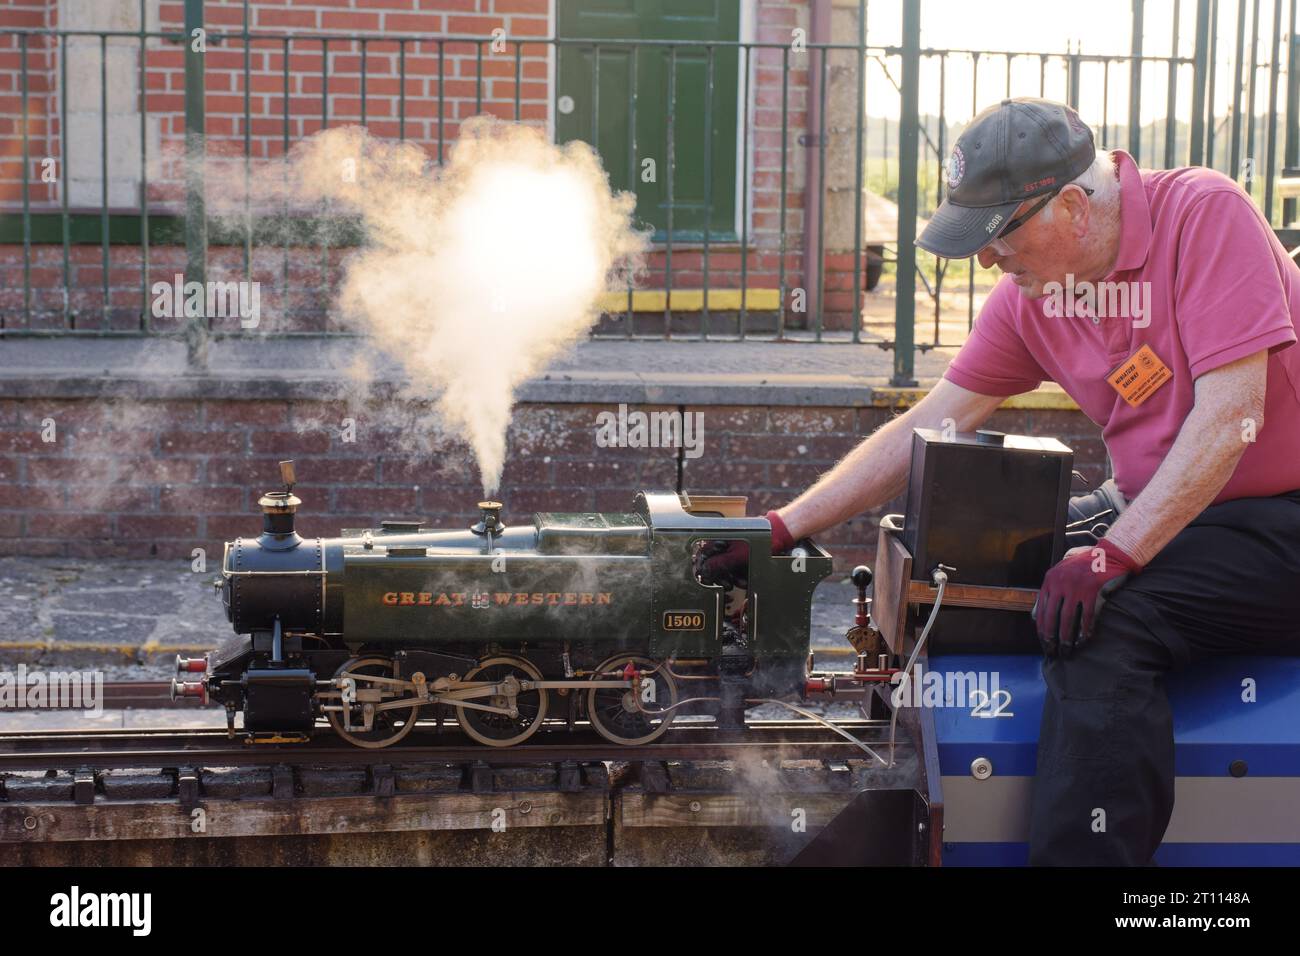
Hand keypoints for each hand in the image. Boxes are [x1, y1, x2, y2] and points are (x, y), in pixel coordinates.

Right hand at [693, 510, 794, 586]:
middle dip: (722, 577)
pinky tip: (745, 579)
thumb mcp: (735, 556)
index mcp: (717, 540)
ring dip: (732, 578)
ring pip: (725, 568)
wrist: (776, 537)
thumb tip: (704, 570)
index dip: (705, 570)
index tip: (709, 580)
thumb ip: (718, 564)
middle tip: (728, 585)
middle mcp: (722, 544)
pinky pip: (734, 568)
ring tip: (741, 582)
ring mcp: (731, 550)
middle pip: (714, 565)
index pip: (703, 557)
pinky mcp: (739, 555)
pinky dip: (739, 575)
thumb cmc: (757, 542)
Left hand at [1032, 539, 1139, 657]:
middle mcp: (1060, 583)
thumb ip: (1048, 592)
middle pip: (1052, 616)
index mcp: (1049, 580)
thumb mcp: (1060, 574)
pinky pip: (1086, 615)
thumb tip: (1035, 617)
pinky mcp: (1092, 590)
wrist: (1109, 553)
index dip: (1041, 629)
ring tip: (1067, 650)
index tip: (1043, 642)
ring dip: (1066, 637)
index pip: (1041, 609)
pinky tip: (1083, 640)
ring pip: (1068, 618)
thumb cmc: (1084, 566)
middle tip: (1052, 652)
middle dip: (1051, 637)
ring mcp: (1076, 586)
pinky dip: (1084, 629)